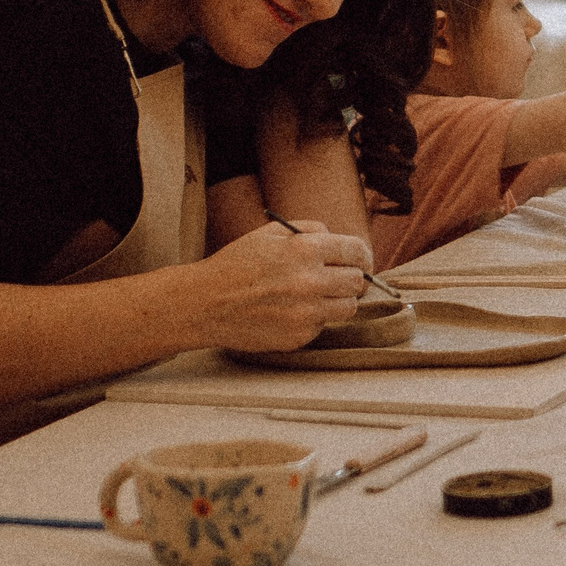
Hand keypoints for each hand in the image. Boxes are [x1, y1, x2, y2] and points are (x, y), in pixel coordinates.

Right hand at [190, 220, 372, 352]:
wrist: (203, 304)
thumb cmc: (236, 265)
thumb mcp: (270, 233)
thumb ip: (309, 229)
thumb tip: (336, 238)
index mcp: (306, 250)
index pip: (357, 251)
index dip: (362, 256)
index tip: (362, 261)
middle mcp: (310, 281)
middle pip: (358, 282)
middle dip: (352, 279)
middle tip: (339, 280)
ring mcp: (305, 313)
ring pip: (347, 308)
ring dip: (338, 301)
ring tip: (316, 296)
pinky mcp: (298, 337)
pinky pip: (322, 326)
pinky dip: (313, 320)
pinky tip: (291, 312)